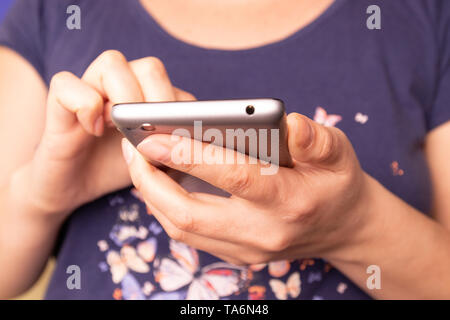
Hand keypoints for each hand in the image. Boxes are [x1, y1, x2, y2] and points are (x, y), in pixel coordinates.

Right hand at [21, 50, 193, 216]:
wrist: (73, 188)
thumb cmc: (117, 171)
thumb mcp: (156, 161)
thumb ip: (177, 144)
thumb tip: (205, 141)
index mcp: (147, 96)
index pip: (175, 84)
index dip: (181, 110)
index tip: (183, 140)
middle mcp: (121, 85)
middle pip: (150, 68)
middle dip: (159, 103)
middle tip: (155, 137)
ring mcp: (89, 88)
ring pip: (113, 63)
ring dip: (126, 98)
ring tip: (125, 132)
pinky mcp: (59, 100)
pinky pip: (67, 83)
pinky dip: (86, 105)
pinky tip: (95, 131)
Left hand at [121, 113, 371, 264]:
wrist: (343, 228)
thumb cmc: (336, 184)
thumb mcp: (339, 154)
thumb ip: (316, 139)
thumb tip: (290, 123)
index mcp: (290, 202)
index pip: (233, 178)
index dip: (190, 156)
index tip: (152, 136)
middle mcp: (263, 234)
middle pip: (190, 214)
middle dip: (152, 181)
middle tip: (132, 148)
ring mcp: (246, 251)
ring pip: (181, 228)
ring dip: (152, 195)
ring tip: (139, 161)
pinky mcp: (235, 255)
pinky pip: (187, 234)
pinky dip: (166, 207)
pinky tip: (159, 182)